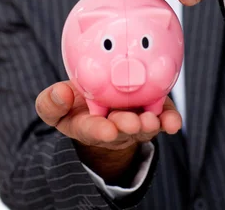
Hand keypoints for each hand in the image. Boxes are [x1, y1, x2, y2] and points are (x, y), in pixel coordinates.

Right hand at [35, 80, 180, 182]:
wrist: (101, 100)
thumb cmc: (76, 101)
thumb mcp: (57, 104)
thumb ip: (51, 102)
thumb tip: (60, 93)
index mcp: (88, 125)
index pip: (92, 129)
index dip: (100, 130)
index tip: (106, 130)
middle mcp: (114, 127)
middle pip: (122, 129)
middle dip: (127, 126)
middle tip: (132, 123)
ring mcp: (135, 120)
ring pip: (144, 125)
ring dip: (150, 124)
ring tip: (153, 120)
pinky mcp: (154, 111)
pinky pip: (163, 117)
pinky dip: (169, 119)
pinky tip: (173, 121)